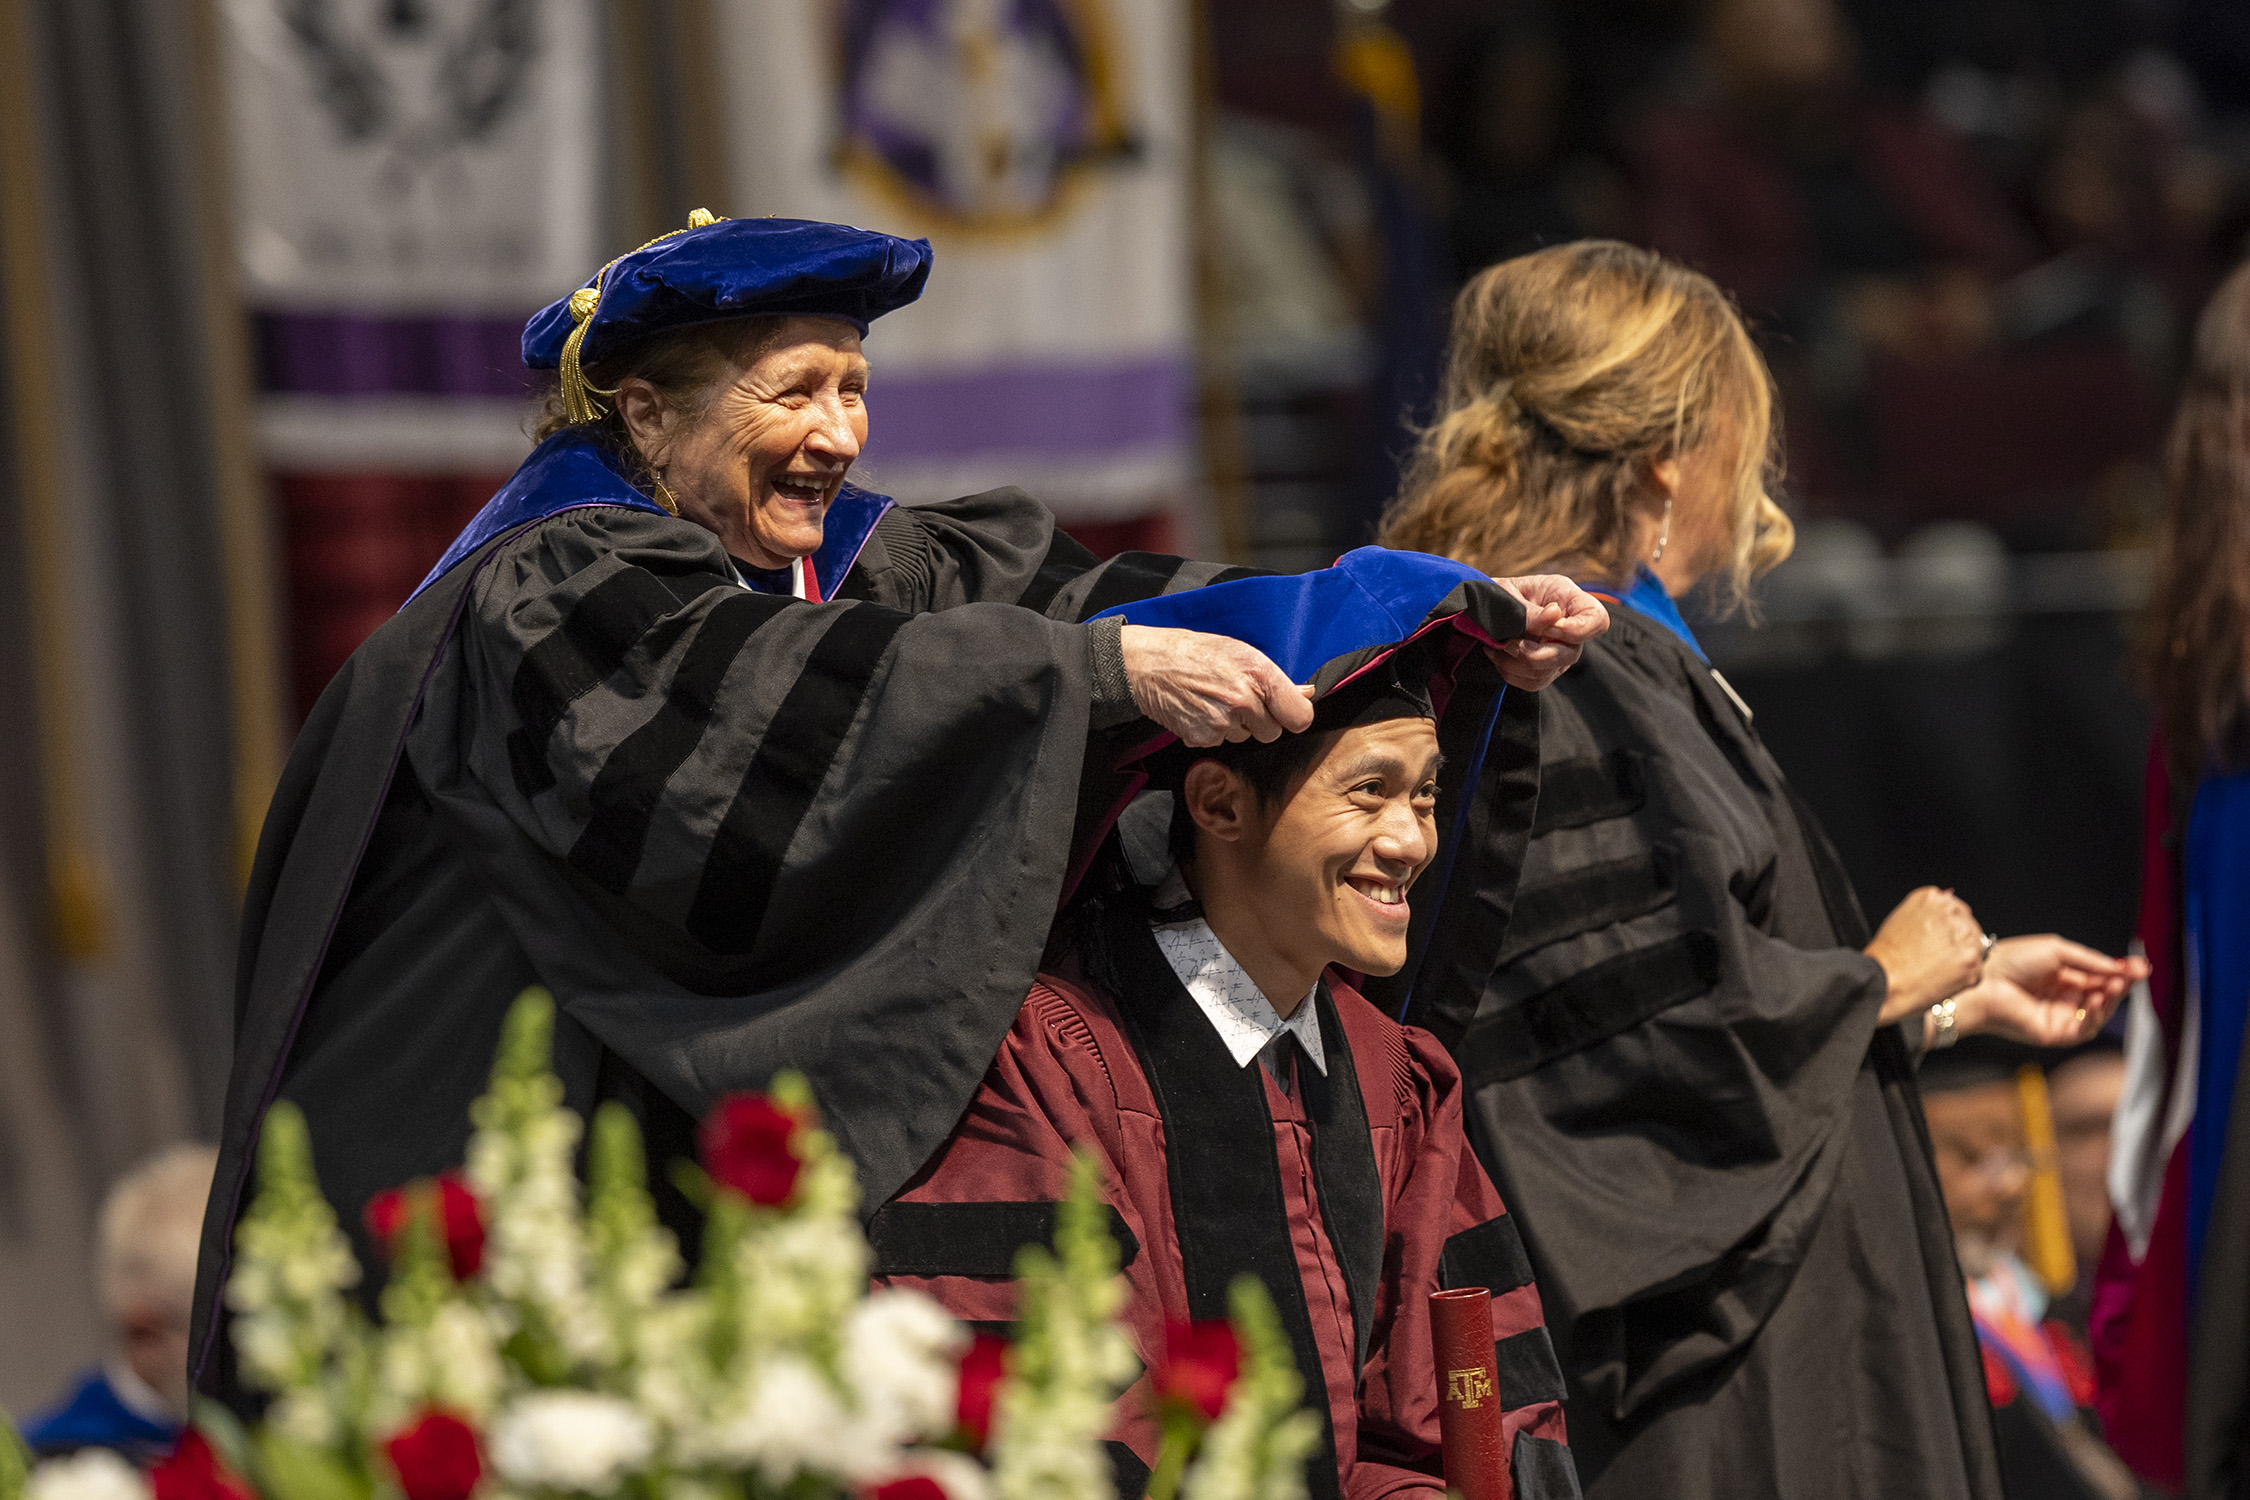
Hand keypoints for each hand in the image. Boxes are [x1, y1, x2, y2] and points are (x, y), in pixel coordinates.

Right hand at [1119, 624, 1314, 747]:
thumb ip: (1277, 679)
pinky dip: (1213, 731)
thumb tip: (1307, 692)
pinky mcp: (1203, 738)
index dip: (1294, 715)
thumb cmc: (1197, 653)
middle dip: (1261, 721)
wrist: (1149, 665)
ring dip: (1235, 725)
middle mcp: (1243, 701)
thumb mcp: (1242, 653)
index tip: (1285, 711)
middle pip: (1273, 733)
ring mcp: (1222, 722)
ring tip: (1214, 700)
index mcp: (1259, 675)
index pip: (1300, 716)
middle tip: (1240, 700)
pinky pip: (1221, 742)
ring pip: (1245, 738)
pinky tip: (1200, 710)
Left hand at [1484, 575, 1610, 690]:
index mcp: (1571, 601)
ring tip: (1498, 644)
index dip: (1576, 630)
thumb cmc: (1504, 593)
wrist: (1489, 606)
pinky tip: (1498, 655)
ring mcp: (1560, 654)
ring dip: (1516, 662)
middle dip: (1534, 652)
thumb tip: (1553, 616)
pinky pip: (1533, 682)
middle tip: (1508, 640)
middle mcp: (1571, 632)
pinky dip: (1510, 672)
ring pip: (1547, 672)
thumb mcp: (1511, 592)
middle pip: (1570, 655)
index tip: (1549, 624)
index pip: (1598, 621)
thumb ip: (1530, 608)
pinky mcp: (1545, 671)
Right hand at [1867, 886, 1984, 1024]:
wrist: (1884, 981)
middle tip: (1935, 959)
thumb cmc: (1887, 955)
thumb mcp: (1902, 918)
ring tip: (1936, 970)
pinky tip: (1942, 979)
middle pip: (1969, 927)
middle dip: (1957, 943)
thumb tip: (1950, 899)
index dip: (1948, 930)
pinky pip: (1977, 970)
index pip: (1957, 909)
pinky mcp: (1972, 961)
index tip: (1938, 941)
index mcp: (1933, 898)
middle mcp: (1952, 912)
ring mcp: (1965, 936)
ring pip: (1975, 948)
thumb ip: (1929, 911)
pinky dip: (1964, 978)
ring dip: (1962, 960)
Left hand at [1950, 935, 2145, 1045]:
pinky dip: (2094, 1016)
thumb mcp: (2057, 952)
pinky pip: (2083, 1029)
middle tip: (2136, 974)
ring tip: (2115, 985)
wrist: (1983, 980)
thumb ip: (2089, 961)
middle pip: (2104, 995)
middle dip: (2121, 985)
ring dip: (2111, 1000)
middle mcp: (2064, 998)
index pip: (2101, 977)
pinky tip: (2097, 1000)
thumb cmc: (2011, 961)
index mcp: (2064, 977)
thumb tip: (2121, 969)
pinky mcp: (2054, 1033)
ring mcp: (2060, 1017)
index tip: (2140, 966)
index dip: (2121, 972)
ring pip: (2098, 1013)